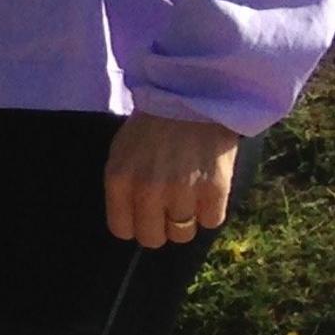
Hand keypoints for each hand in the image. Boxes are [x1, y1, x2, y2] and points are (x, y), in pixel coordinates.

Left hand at [106, 111, 240, 248]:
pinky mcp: (214, 189)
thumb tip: (130, 221)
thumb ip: (123, 186)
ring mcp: (182, 191)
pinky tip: (208, 190)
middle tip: (169, 209)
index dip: (135, 225)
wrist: (193, 97)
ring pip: (183, 234)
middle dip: (160, 228)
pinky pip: (211, 222)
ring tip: (189, 196)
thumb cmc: (154, 125)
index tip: (145, 216)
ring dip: (186, 220)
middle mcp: (147, 190)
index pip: (122, 229)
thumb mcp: (121, 151)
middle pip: (153, 238)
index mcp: (119, 180)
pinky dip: (211, 211)